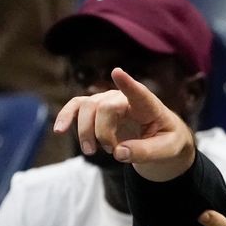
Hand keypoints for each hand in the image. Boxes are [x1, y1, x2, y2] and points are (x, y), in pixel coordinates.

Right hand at [53, 67, 194, 181]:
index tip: (117, 73)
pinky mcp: (97, 109)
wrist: (161, 137)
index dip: (128, 84)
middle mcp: (125, 98)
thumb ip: (146, 152)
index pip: (139, 93)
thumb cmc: (166, 140)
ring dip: (84, 130)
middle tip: (112, 151)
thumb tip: (118, 153)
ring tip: (90, 151)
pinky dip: (66, 117)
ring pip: (87, 107)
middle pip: (104, 107)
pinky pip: (76, 106)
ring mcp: (108, 101)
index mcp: (149, 106)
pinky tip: (59, 131)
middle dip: (102, 133)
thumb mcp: (166, 150)